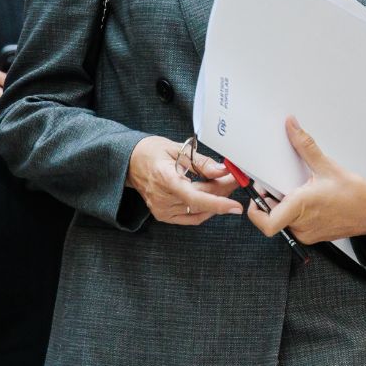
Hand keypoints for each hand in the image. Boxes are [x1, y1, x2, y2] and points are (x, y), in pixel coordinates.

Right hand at [126, 136, 241, 224]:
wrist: (130, 162)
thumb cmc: (152, 152)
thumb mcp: (178, 148)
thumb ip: (202, 162)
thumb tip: (222, 171)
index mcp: (165, 178)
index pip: (195, 197)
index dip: (218, 203)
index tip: (235, 206)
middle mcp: (162, 198)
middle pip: (201, 201)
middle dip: (222, 190)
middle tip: (235, 178)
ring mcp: (162, 209)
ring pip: (199, 209)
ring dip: (216, 198)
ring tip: (224, 183)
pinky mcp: (164, 215)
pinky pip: (192, 217)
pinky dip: (205, 209)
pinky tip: (213, 198)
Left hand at [246, 117, 365, 244]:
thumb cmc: (356, 195)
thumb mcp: (327, 166)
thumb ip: (305, 146)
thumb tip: (292, 127)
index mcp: (301, 208)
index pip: (266, 223)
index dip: (255, 211)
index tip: (256, 195)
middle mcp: (302, 225)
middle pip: (272, 217)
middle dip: (271, 200)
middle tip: (276, 184)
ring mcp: (307, 233)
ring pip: (284, 220)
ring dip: (283, 205)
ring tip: (296, 189)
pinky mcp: (313, 236)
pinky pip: (295, 225)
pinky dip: (295, 212)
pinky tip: (306, 198)